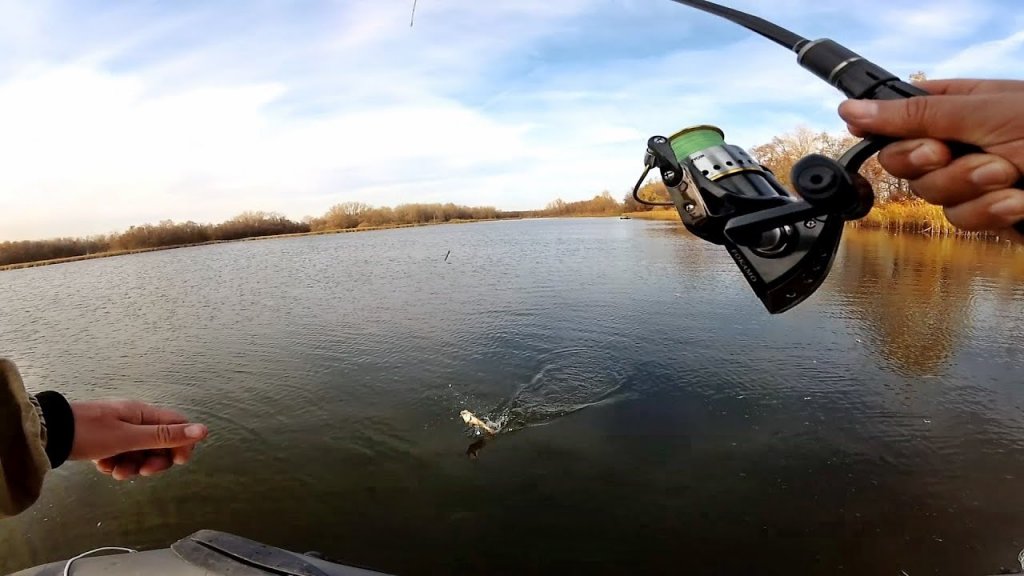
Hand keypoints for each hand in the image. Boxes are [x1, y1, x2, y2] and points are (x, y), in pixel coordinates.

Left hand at [69, 400, 208, 480]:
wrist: (49, 433)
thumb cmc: (90, 432)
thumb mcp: (130, 437)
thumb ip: (166, 436)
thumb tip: (203, 430)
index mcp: (144, 414)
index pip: (178, 425)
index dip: (182, 444)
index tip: (177, 462)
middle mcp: (135, 420)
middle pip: (159, 443)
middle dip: (153, 460)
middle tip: (141, 471)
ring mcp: (120, 430)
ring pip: (139, 452)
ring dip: (132, 466)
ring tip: (115, 471)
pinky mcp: (105, 441)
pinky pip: (121, 455)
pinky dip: (116, 464)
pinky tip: (103, 466)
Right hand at [837, 78, 1023, 242]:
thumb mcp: (982, 114)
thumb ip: (914, 117)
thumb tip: (853, 111)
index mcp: (955, 108)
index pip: (896, 125)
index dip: (897, 140)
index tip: (916, 144)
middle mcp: (960, 143)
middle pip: (908, 169)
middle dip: (940, 168)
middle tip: (965, 155)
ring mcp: (975, 181)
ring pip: (935, 199)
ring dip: (974, 190)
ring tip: (1011, 176)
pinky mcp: (991, 214)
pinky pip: (964, 221)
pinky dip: (992, 213)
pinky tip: (1019, 201)